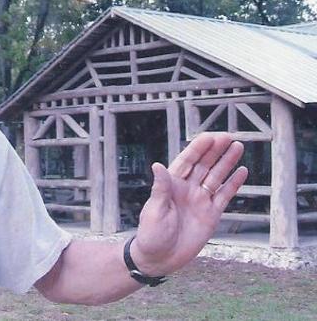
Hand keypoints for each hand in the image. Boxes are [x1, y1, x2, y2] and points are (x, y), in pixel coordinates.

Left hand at [131, 132, 248, 275]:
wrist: (160, 258)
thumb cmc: (151, 233)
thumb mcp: (154, 209)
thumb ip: (160, 188)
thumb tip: (157, 165)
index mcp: (171, 184)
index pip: (187, 161)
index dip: (198, 148)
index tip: (209, 136)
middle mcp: (187, 189)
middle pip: (204, 165)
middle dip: (215, 150)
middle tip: (228, 136)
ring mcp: (200, 201)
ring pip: (216, 177)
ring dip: (227, 162)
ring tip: (238, 147)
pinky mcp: (211, 214)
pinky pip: (224, 196)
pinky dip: (233, 184)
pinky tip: (242, 172)